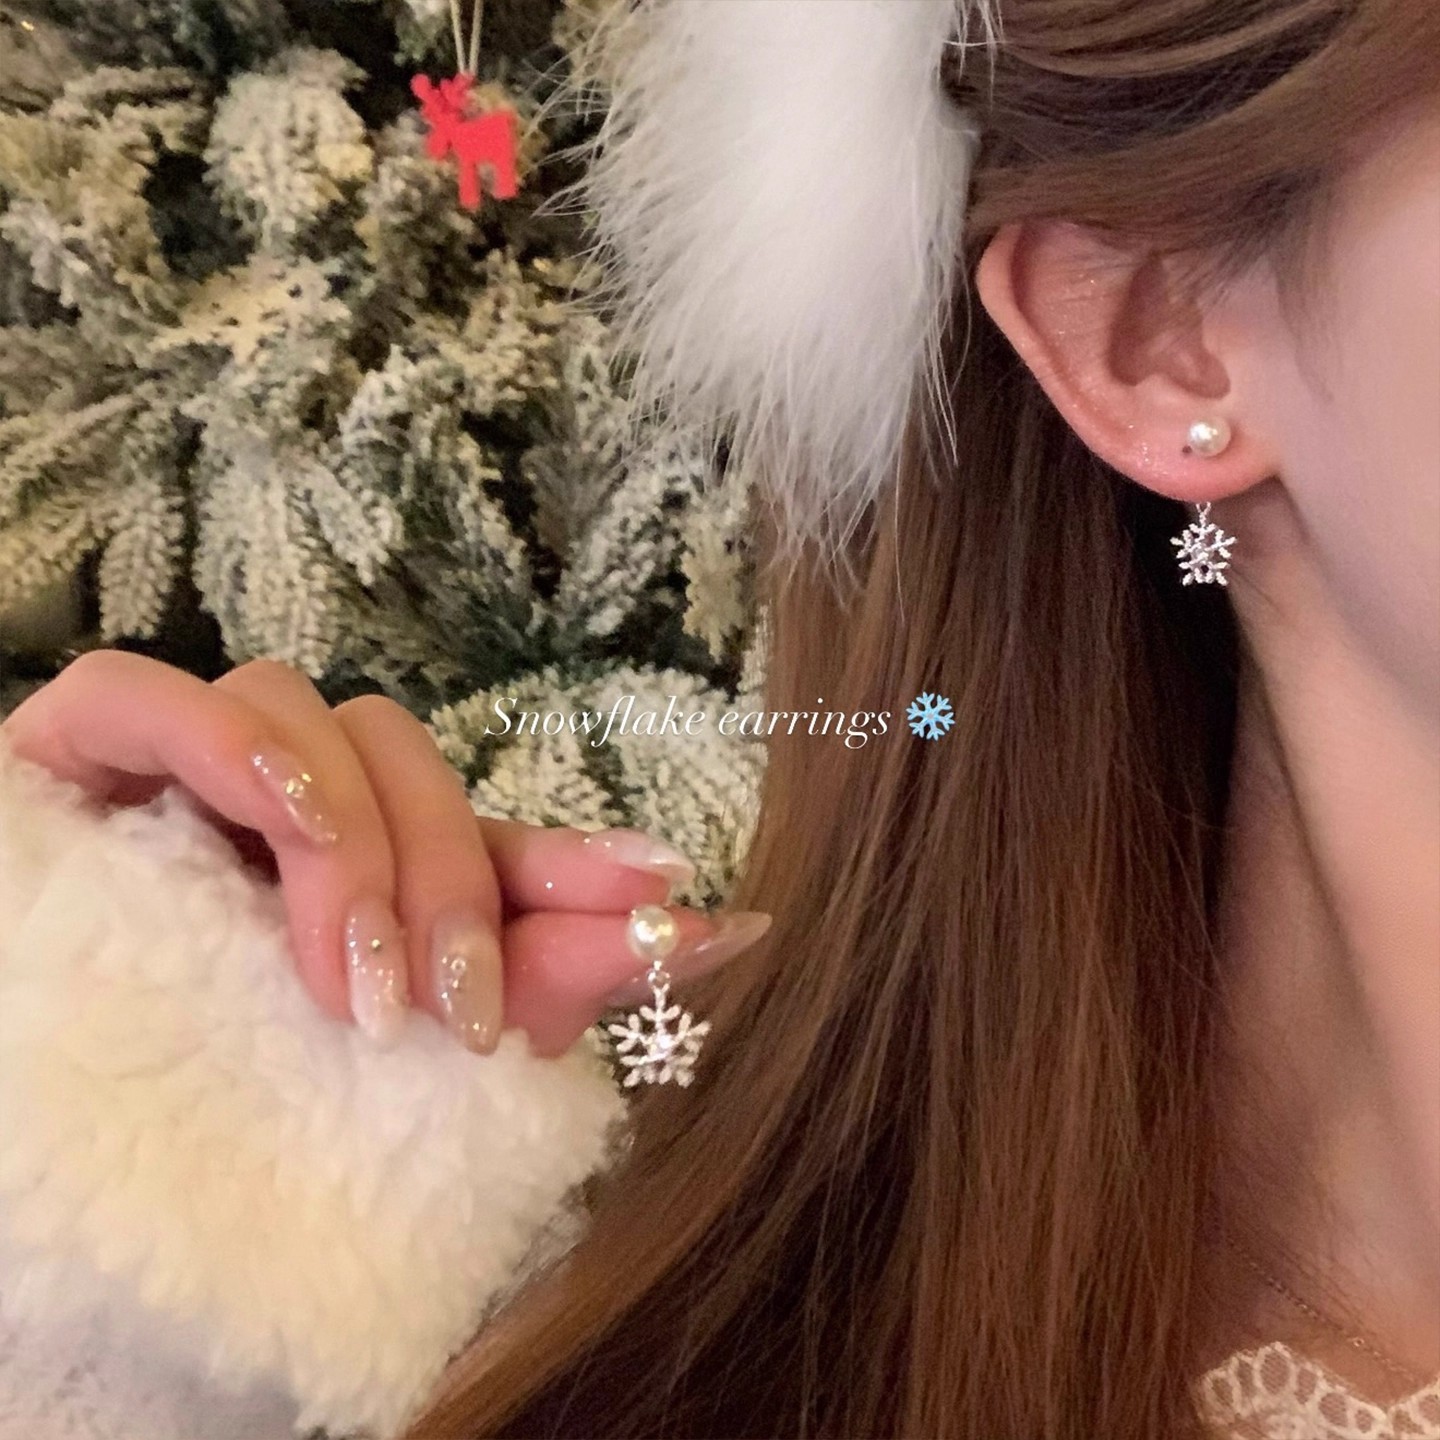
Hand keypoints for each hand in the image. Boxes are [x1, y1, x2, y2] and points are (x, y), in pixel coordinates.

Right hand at [1, 651, 770, 1056]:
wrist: (46, 1175)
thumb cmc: (226, 1113)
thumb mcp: (406, 1063)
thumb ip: (543, 988)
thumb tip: (724, 931)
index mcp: (358, 866)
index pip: (476, 828)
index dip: (571, 855)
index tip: (671, 891)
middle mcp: (283, 800)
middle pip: (404, 760)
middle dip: (454, 878)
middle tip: (458, 1015)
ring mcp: (185, 768)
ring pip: (307, 715)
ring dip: (353, 841)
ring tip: (358, 983)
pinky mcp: (82, 748)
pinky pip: (146, 693)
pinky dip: (228, 743)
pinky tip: (282, 813)